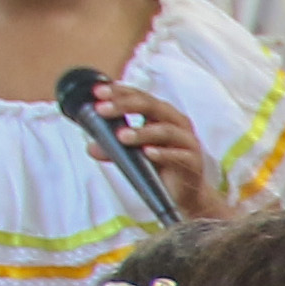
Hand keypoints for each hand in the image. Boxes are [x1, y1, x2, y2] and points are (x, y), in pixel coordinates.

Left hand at [88, 78, 221, 217]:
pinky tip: (147, 153)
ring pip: (165, 130)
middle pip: (152, 106)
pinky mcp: (192, 161)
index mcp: (162, 115)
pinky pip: (178, 155)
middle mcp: (176, 123)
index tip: (97, 92)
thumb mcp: (133, 153)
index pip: (140, 96)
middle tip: (102, 109)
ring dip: (142, 132)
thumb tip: (91, 147)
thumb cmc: (161, 166)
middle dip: (125, 105)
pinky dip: (162, 153)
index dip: (119, 92)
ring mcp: (186, 141)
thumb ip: (114, 148)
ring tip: (121, 136)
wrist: (186, 193)